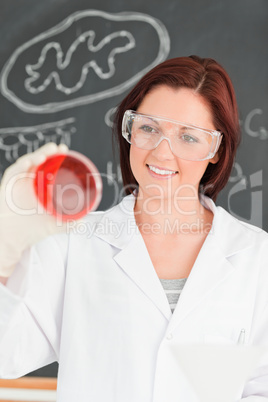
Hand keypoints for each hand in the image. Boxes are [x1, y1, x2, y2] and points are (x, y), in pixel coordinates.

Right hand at [0, 142, 68, 276]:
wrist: (11, 240)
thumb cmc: (29, 229)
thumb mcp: (52, 224)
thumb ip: (67, 223)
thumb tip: (82, 222)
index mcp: (38, 186)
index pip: (46, 166)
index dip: (55, 157)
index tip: (65, 151)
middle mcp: (27, 181)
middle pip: (37, 161)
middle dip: (48, 152)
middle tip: (59, 148)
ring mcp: (16, 183)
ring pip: (25, 164)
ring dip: (35, 157)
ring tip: (45, 154)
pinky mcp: (6, 187)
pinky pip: (13, 173)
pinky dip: (21, 167)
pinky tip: (28, 163)